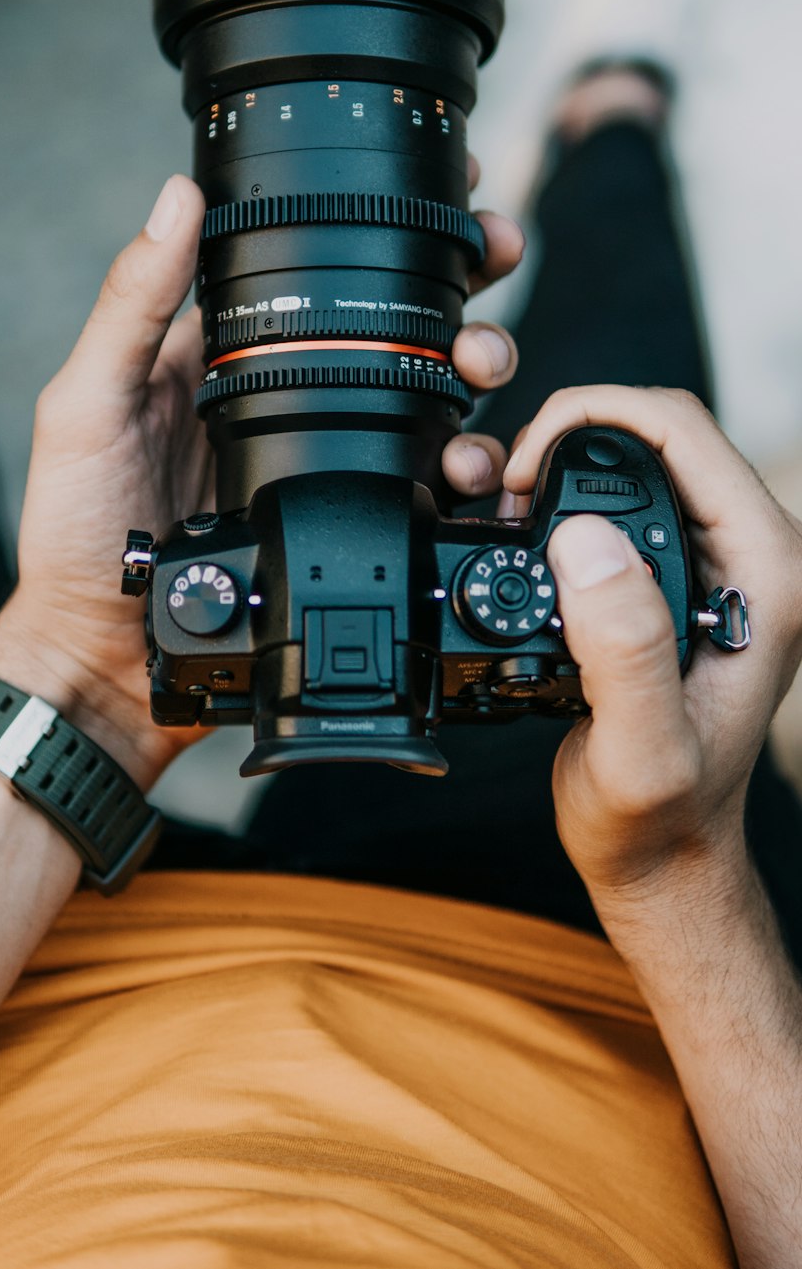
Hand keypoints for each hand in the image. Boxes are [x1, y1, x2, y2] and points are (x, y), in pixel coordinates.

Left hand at [0, 166, 523, 789]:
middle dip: (463, 279)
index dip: (379, 220)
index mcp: (222, 349)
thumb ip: (132, 306)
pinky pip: (429, 482)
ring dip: (478, 365)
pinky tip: (478, 470)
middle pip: (395, 316)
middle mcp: (285, 392)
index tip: (444, 186)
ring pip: (428, 391)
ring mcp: (325, 457)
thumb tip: (176, 195)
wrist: (109, 663)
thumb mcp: (86, 406)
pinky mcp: (354, 518)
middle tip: (500, 252)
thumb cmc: (76, 533)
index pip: (312, 261)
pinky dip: (471, 468)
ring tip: (485, 367)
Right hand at [502, 386, 801, 914]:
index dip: (593, 420)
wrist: (659, 855)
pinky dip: (565, 498)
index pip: (684, 431)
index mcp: (764, 573)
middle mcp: (751, 555)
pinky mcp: (675, 575)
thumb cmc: (658, 817)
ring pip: (638, 454)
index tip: (527, 474)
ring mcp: (714, 562)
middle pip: (661, 428)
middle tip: (511, 490)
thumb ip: (624, 648)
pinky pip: (622, 494)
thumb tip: (586, 542)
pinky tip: (528, 535)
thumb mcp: (638, 750)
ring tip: (510, 506)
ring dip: (563, 461)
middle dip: (570, 433)